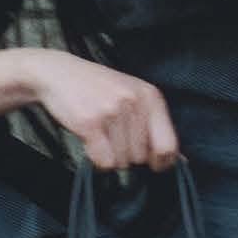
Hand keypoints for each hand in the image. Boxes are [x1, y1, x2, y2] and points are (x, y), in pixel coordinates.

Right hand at [25, 49, 179, 171]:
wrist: (59, 74)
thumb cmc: (99, 89)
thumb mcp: (133, 97)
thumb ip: (155, 126)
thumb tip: (179, 161)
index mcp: (151, 97)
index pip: (168, 145)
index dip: (161, 162)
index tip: (152, 164)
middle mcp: (135, 102)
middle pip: (141, 157)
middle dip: (126, 154)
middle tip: (112, 135)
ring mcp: (112, 111)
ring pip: (122, 161)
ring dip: (109, 156)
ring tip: (100, 133)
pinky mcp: (91, 122)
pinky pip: (103, 161)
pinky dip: (95, 158)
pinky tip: (90, 140)